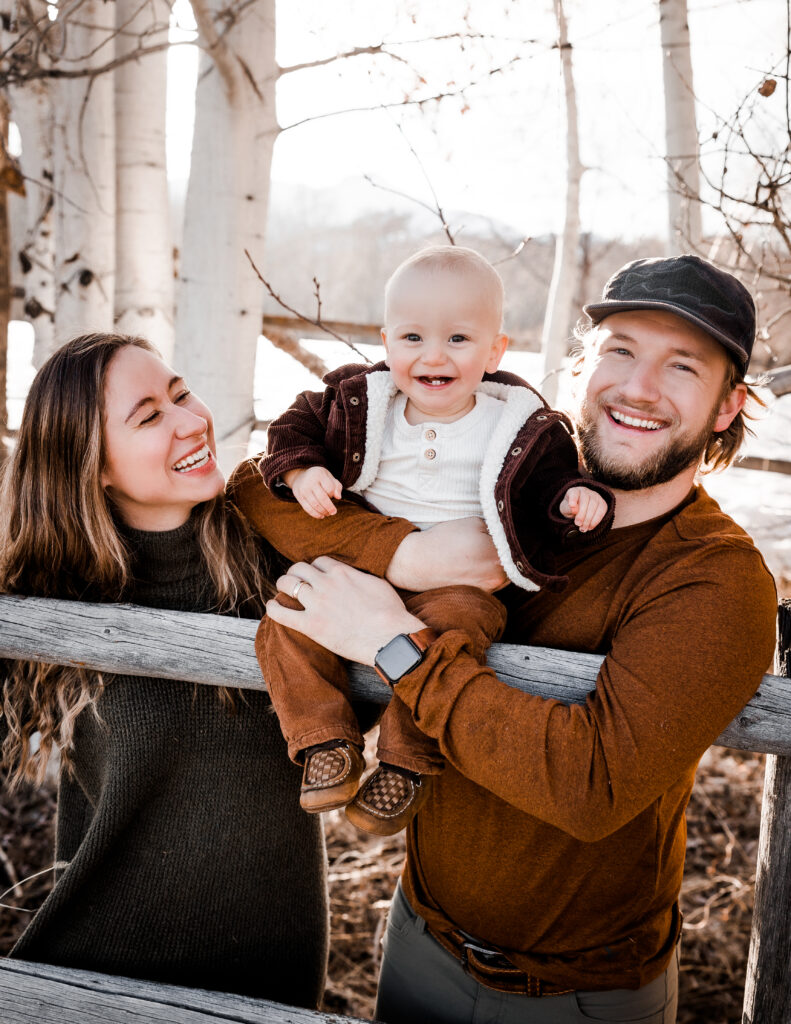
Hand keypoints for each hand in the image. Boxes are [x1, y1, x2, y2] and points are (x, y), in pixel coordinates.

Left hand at [266, 557, 425, 664]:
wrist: (390, 638)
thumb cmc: (391, 613)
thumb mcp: (378, 583)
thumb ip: (360, 576)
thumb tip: (356, 576)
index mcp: (342, 572)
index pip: (319, 561)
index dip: (315, 568)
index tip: (316, 575)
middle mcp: (326, 583)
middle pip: (299, 568)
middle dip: (295, 573)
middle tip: (295, 581)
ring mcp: (317, 604)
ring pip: (288, 584)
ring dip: (283, 585)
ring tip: (282, 591)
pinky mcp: (311, 625)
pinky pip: (281, 613)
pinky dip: (273, 608)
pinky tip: (272, 607)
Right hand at [284, 466, 342, 518]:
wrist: (300, 477)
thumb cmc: (319, 478)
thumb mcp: (329, 477)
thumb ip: (337, 486)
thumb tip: (338, 497)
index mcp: (319, 474)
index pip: (329, 488)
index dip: (333, 495)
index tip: (333, 496)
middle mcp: (310, 481)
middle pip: (322, 497)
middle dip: (329, 507)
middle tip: (334, 512)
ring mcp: (303, 489)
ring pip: (315, 504)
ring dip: (323, 512)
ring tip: (327, 514)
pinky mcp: (299, 497)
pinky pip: (307, 508)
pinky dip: (315, 514)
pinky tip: (321, 516)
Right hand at [386, 517, 506, 591]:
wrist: (417, 563)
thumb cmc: (444, 540)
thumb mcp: (474, 523)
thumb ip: (498, 529)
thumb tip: (509, 534)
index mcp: (499, 555)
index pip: (519, 544)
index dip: (514, 536)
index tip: (513, 531)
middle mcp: (498, 576)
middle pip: (516, 561)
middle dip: (509, 551)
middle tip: (496, 541)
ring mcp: (490, 589)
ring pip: (506, 573)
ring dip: (500, 563)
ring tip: (482, 553)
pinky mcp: (480, 595)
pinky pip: (494, 581)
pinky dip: (489, 573)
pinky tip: (477, 564)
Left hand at [559, 487, 607, 532]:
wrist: (579, 511)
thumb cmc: (570, 509)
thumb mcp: (565, 509)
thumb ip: (568, 509)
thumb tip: (574, 510)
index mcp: (574, 491)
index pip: (574, 492)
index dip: (573, 498)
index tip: (571, 505)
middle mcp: (585, 491)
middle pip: (585, 499)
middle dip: (581, 514)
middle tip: (578, 524)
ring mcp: (595, 496)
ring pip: (594, 505)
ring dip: (589, 519)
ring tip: (583, 528)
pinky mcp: (602, 503)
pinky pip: (601, 511)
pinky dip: (596, 521)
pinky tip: (590, 527)